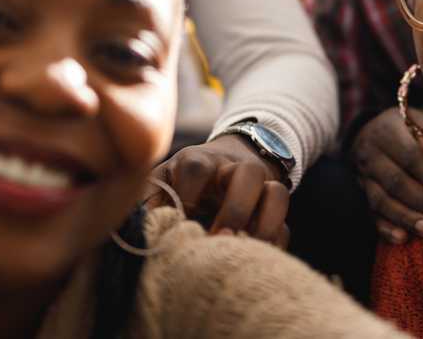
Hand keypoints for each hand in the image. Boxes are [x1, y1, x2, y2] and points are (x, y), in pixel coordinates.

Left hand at [149, 135, 289, 246]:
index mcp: (201, 161)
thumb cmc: (183, 180)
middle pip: (248, 174)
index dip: (188, 196)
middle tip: (220, 239)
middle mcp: (235, 168)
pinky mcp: (272, 209)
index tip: (180, 222)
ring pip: (277, 193)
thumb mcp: (163, 182)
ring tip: (244, 253)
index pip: (196, 167)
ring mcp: (261, 186)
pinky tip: (255, 261)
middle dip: (235, 210)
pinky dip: (274, 245)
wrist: (224, 162)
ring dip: (265, 225)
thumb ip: (148, 204)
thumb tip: (137, 233)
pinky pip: (285, 225)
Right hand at [350, 107, 422, 243]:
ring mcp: (363, 178)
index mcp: (386, 133)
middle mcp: (370, 156)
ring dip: (406, 218)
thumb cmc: (404, 127)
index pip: (409, 158)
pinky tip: (402, 239)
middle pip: (395, 183)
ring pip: (382, 201)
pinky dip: (385, 228)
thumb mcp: (416, 119)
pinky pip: (370, 214)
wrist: (367, 132)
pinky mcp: (361, 196)